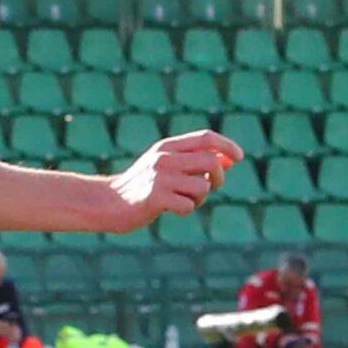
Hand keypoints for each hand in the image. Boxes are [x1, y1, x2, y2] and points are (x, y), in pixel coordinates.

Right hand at [98, 130, 245, 231]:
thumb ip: (196, 161)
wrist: (108, 203)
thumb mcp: (167, 166)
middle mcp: (164, 158)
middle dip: (219, 177)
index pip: (206, 138)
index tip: (239, 157)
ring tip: (186, 200)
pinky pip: (188, 205)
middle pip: (211, 161)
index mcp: (167, 147)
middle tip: (212, 187)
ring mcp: (159, 178)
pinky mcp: (154, 198)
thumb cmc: (142, 186)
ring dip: (201, 198)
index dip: (227, 146)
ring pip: (202, 186)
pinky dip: (186, 210)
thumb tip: (231, 160)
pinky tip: (173, 210)